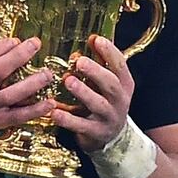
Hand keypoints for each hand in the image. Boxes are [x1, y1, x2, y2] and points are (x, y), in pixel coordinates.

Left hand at [51, 35, 133, 152]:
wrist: (112, 137)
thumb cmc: (105, 102)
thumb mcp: (106, 83)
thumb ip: (100, 63)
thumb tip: (91, 39)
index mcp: (124, 84)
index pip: (120, 65)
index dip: (110, 52)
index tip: (96, 39)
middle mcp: (119, 100)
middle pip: (111, 84)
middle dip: (96, 71)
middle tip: (80, 61)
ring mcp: (109, 118)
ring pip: (98, 104)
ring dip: (83, 92)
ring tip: (68, 80)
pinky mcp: (96, 133)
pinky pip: (81, 126)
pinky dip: (67, 119)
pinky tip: (54, 112)